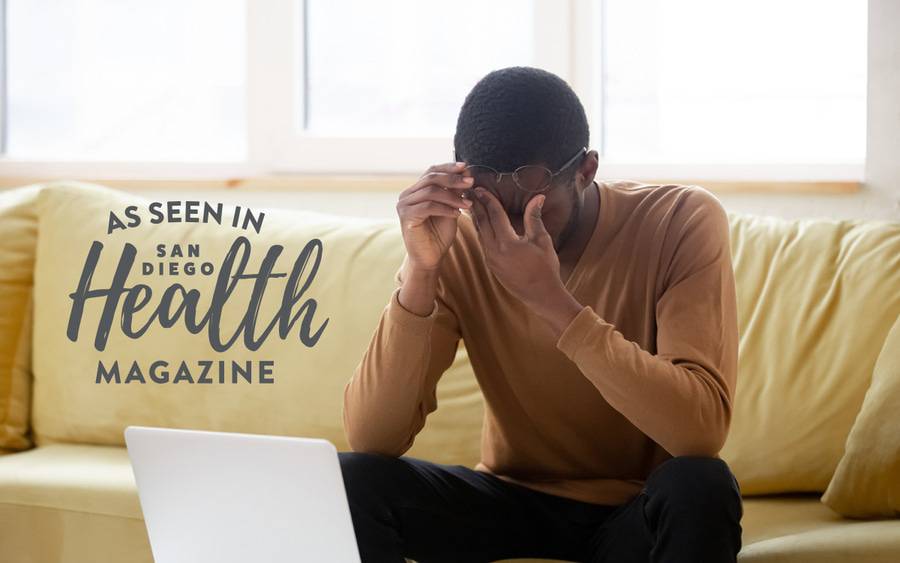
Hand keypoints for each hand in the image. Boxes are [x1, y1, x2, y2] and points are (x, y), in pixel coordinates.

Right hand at [396, 162, 473, 271]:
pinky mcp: (406, 217)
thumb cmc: (439, 235)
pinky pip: (428, 206)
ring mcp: (404, 205)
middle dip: (453, 179)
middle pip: (431, 178)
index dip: (448, 167)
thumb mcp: (451, 208)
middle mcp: (407, 195)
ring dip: (452, 196)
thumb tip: (466, 171)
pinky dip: (445, 209)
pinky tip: (457, 214)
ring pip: (431, 192)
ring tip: (467, 203)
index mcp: (416, 190)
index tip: (466, 167)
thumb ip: (455, 192)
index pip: (431, 171)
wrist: (430, 258)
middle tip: (470, 182)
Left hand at [468, 187, 562, 305]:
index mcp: (507, 243)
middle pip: (482, 223)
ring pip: (480, 234)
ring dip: (476, 218)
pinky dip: (480, 231)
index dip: (488, 200)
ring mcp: (491, 259)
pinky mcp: (491, 266)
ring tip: (472, 205)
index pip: (494, 215)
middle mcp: (494, 251)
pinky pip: (482, 243)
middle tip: (469, 192)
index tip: (480, 188)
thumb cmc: (545, 267)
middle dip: (476, 206)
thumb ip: (534, 217)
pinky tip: (480, 225)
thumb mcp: (541, 240)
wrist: (541, 295)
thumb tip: (538, 197)